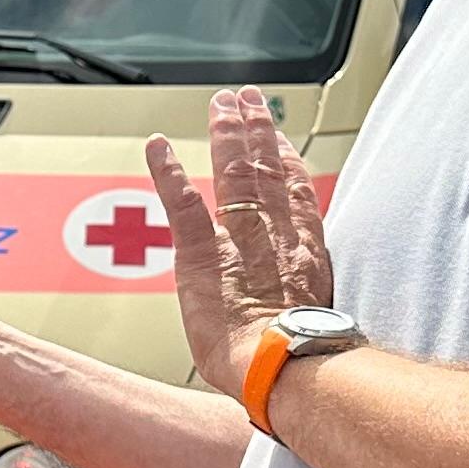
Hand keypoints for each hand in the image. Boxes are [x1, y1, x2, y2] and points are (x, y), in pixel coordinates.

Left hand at [143, 85, 331, 403]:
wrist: (282, 368)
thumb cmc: (296, 363)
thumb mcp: (310, 322)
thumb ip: (301, 300)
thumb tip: (298, 313)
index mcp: (302, 252)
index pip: (294, 191)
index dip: (285, 157)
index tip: (278, 135)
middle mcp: (274, 236)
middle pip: (265, 169)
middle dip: (254, 130)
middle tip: (245, 99)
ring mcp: (237, 241)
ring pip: (234, 174)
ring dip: (225, 135)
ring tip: (219, 105)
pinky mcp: (200, 254)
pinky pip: (182, 203)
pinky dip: (167, 172)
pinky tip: (158, 146)